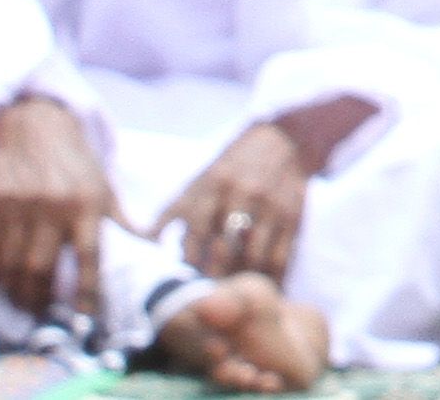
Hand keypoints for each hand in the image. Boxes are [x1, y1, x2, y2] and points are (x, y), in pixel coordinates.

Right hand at [0, 94, 119, 325]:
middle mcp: (54, 206)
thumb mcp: (105, 186)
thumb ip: (123, 219)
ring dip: (15, 292)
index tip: (85, 320)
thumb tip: (154, 246)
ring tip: (21, 303)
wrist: (38, 125)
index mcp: (87, 203)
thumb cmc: (77, 163)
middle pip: (43, 269)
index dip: (86, 293)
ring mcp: (20, 204)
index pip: (89, 258)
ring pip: (13, 265)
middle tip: (42, 316)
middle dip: (41, 301)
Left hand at [151, 115, 326, 283]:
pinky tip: (261, 291)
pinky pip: (281, 256)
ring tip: (232, 298)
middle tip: (208, 299)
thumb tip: (145, 242)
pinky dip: (270, 278)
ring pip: (254, 257)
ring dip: (241, 281)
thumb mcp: (199, 180)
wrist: (282, 140)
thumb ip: (172, 211)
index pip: (197, 231)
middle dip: (214, 278)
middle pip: (225, 249)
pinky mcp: (293, 214)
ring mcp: (271, 205)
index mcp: (214, 184)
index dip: (189, 262)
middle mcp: (243, 194)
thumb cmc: (230, 166)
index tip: (184, 282)